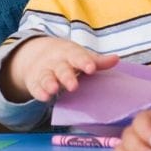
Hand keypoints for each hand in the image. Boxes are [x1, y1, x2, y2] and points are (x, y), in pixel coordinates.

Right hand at [2, 37, 117, 102]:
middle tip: (73, 86)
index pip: (77, 56)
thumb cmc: (67, 58)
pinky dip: (39, 92)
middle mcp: (56, 62)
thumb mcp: (80, 56)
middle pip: (61, 68)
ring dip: (50, 83)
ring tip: (54, 89)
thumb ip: (97, 61)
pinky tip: (44, 97)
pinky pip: (36, 87)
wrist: (37, 54)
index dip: (84, 62)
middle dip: (67, 76)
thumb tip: (116, 59)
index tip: (91, 68)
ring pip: (46, 76)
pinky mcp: (35, 82)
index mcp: (70, 53)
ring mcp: (44, 71)